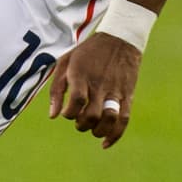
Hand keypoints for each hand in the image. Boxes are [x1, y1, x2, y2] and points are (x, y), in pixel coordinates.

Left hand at [47, 33, 140, 148]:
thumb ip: (57, 89)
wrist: (120, 39)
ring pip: (109, 120)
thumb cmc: (88, 52)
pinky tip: (104, 143)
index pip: (77, 102)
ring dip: (97, 131)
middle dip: (82, 125)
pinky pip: (124, 120)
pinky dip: (114, 135)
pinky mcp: (127, 96)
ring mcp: (116, 91)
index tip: (67, 112)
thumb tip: (53, 116)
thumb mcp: (66, 62)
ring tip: (92, 128)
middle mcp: (100, 85)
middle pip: (92, 115)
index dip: (69, 113)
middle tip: (79, 120)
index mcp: (82, 75)